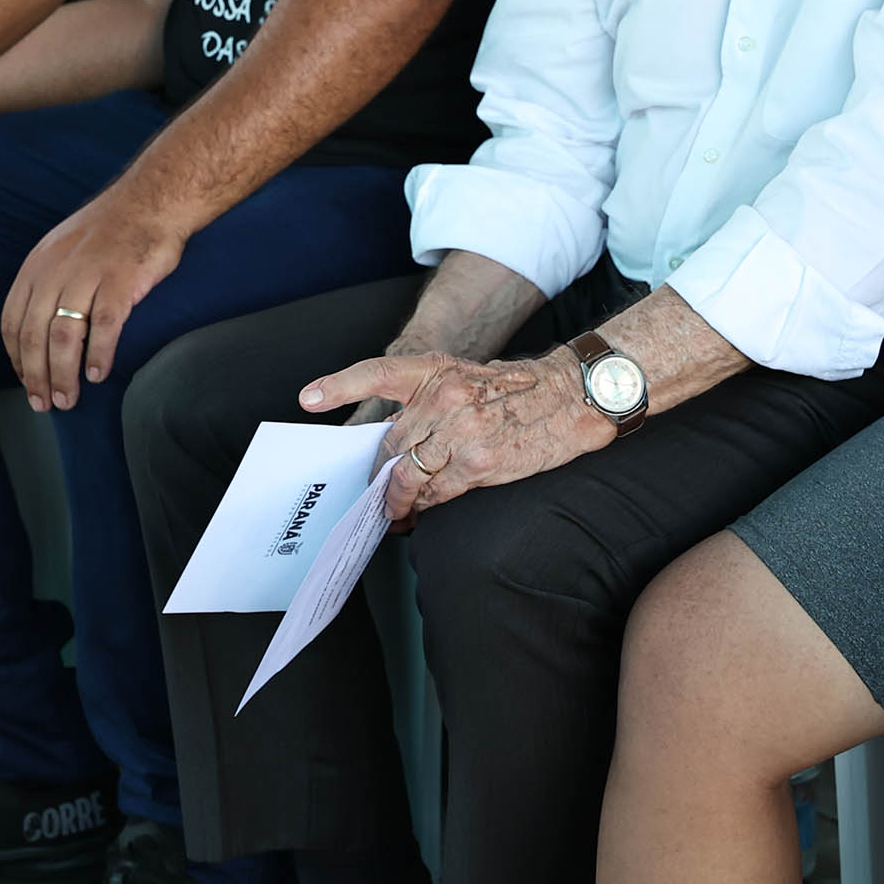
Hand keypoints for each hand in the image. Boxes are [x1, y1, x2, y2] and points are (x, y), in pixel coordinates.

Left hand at [0, 189, 189, 409]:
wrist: (151, 201)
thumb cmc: (113, 228)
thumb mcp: (64, 247)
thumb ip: (49, 281)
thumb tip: (43, 323)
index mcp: (37, 266)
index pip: (13, 322)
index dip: (17, 359)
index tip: (28, 382)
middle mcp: (55, 272)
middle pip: (35, 336)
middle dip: (36, 376)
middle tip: (45, 403)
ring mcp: (87, 277)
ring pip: (63, 337)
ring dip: (63, 375)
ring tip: (68, 399)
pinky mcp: (120, 282)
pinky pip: (104, 327)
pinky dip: (98, 355)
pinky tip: (98, 375)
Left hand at [301, 350, 612, 520]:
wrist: (575, 395)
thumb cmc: (523, 389)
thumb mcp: (472, 378)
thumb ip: (435, 402)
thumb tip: (401, 440)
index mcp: (439, 371)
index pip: (378, 372)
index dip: (339, 385)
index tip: (308, 398)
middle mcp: (446, 397)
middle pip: (391, 445)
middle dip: (381, 475)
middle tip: (377, 494)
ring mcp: (462, 431)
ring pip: (409, 476)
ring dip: (399, 500)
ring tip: (398, 512)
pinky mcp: (481, 462)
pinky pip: (437, 493)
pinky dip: (426, 506)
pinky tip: (427, 510)